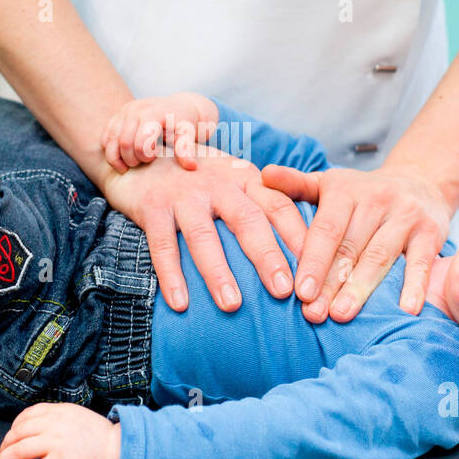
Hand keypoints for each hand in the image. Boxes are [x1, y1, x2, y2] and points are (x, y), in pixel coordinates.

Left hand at [0, 403, 120, 458]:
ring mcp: (55, 443)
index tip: (9, 438)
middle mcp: (53, 425)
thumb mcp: (76, 417)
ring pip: (17, 452)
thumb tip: (36, 432)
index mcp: (58, 411)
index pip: (26, 415)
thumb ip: (56, 420)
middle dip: (3, 447)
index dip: (13, 428)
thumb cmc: (101, 438)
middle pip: (17, 434)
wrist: (119, 451)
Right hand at [100, 92, 218, 173]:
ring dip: (118, 158)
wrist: (180, 107)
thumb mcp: (189, 134)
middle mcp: (135, 109)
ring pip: (110, 141)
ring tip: (131, 165)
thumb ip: (187, 149)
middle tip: (143, 164)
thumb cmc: (185, 123)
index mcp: (152, 113)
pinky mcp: (117, 116)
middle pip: (123, 143)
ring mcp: (124, 111)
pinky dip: (111, 151)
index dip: (145, 157)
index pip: (139, 143)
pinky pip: (106, 137)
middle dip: (132, 160)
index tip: (155, 158)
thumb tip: (191, 166)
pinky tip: (124, 158)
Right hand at [102, 145, 307, 312]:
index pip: (279, 205)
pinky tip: (180, 304)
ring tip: (233, 305)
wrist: (142, 152)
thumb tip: (302, 252)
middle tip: (284, 292)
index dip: (299, 236)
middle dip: (267, 257)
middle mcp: (218, 184)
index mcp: (244, 179)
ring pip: (204, 236)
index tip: (317, 269)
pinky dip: (170, 276)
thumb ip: (260, 206)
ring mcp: (184, 195)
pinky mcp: (153, 207)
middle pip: (247, 220)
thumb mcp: (233, 181)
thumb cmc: (199, 178)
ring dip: (218, 272)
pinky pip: (162, 245)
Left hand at [261, 161, 451, 322]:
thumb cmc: (361, 194)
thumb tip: (264, 175)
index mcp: (345, 190)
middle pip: (350, 248)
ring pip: (380, 257)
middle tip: (313, 314)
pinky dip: (414, 286)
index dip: (312, 260)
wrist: (420, 183)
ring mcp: (406, 216)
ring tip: (342, 315)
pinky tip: (405, 310)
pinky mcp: (431, 232)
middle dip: (330, 283)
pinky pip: (421, 261)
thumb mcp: (329, 183)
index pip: (326, 229)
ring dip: (361, 289)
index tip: (298, 292)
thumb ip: (296, 185)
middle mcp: (376, 200)